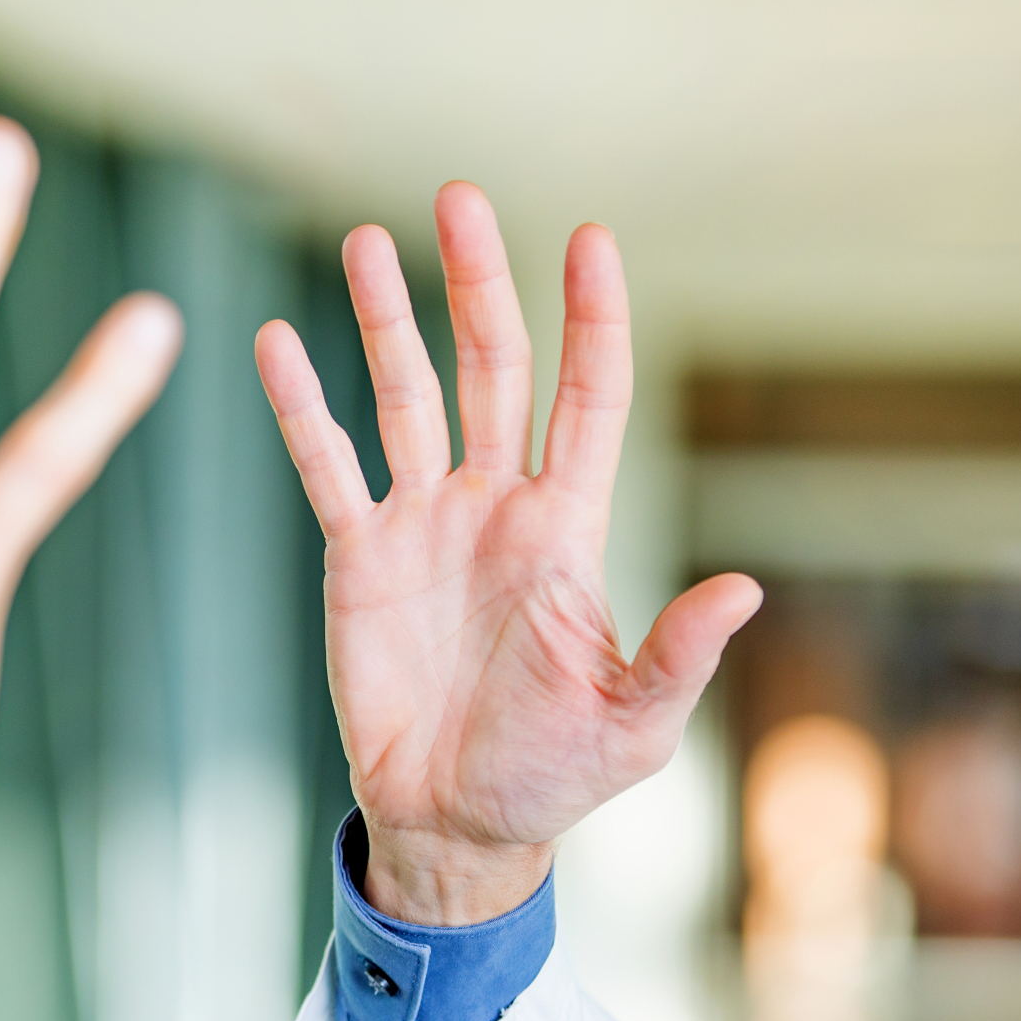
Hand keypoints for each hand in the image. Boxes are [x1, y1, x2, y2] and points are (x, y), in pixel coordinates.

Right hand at [254, 183, 758, 924]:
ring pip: (404, 394)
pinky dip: (301, 406)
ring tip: (363, 240)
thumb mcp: (634, 725)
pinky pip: (328, 464)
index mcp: (567, 528)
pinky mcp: (357, 555)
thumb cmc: (554, 776)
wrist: (455, 822)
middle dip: (478, 281)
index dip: (592, 319)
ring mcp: (422, 523)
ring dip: (381, 318)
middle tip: (457, 199)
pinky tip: (276, 342)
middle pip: (489, 365)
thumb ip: (678, 654)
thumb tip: (745, 589)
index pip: (586, 397)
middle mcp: (494, 503)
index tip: (590, 239)